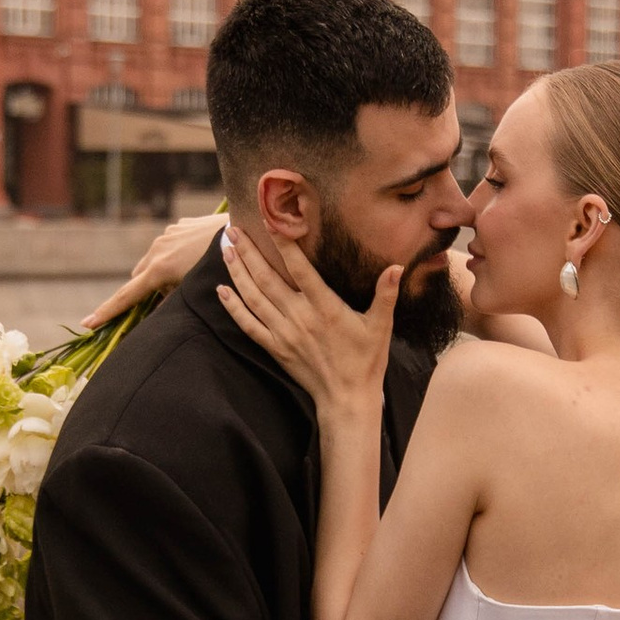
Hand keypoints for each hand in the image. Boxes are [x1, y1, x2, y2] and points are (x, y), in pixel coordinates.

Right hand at [80, 207, 224, 330]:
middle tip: (167, 301)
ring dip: (161, 274)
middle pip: (140, 278)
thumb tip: (160, 313)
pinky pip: (169, 245)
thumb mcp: (197, 291)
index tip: (87, 323)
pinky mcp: (180, 225)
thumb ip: (175, 303)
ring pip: (154, 261)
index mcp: (159, 268)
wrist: (246, 228)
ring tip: (190, 278)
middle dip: (145, 292)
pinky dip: (174, 257)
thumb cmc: (223, 266)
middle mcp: (157, 248)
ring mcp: (168, 234)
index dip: (107, 312)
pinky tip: (196, 258)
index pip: (127, 295)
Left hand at [216, 225, 397, 416]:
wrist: (347, 399)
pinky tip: (221, 290)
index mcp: (325, 308)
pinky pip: (248, 325)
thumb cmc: (366, 361)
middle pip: (267, 278)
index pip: (300, 269)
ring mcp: (283, 333)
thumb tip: (397, 267)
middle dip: (249, 251)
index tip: (271, 221)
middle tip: (233, 229)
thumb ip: (386, 294)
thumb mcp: (381, 326)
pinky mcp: (275, 348)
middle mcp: (299, 317)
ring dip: (237, 272)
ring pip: (253, 297)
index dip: (284, 244)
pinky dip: (233, 307)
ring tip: (225, 248)